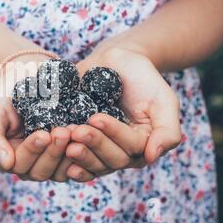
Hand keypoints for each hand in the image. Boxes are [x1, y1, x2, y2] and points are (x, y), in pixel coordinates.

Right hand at [0, 54, 71, 181]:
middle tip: (63, 131)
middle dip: (53, 152)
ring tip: (76, 131)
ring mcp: (49, 162)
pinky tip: (87, 138)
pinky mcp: (68, 156)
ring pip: (58, 172)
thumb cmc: (8, 94)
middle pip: (39, 171)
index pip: (18, 164)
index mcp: (8, 158)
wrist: (31, 76)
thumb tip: (6, 164)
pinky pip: (76, 165)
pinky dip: (82, 154)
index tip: (43, 133)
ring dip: (68, 154)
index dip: (32, 150)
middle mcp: (28, 165)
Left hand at [65, 47, 181, 181]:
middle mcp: (120, 151)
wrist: (116, 60)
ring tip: (64, 137)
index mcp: (142, 145)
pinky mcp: (79, 139)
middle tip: (76, 130)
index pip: (130, 147)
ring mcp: (98, 147)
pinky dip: (64, 157)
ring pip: (91, 162)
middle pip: (110, 160)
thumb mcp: (164, 100)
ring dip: (78, 154)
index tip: (96, 118)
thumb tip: (151, 156)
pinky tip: (55, 150)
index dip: (113, 134)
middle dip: (93, 145)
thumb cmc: (143, 79)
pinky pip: (73, 157)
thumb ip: (167, 130)